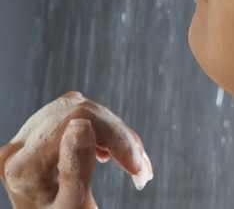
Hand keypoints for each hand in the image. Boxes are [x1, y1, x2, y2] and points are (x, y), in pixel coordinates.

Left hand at [0, 92, 152, 208]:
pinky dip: (100, 134)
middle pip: (78, 112)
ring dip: (114, 134)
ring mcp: (25, 141)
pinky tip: (106, 155)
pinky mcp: (38, 140)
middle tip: (139, 168)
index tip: (136, 167)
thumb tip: (82, 123)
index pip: (74, 122)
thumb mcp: (74, 206)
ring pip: (80, 112)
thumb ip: (76, 168)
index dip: (114, 136)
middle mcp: (17, 148)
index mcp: (21, 166)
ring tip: (129, 164)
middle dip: (118, 136)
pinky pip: (74, 118)